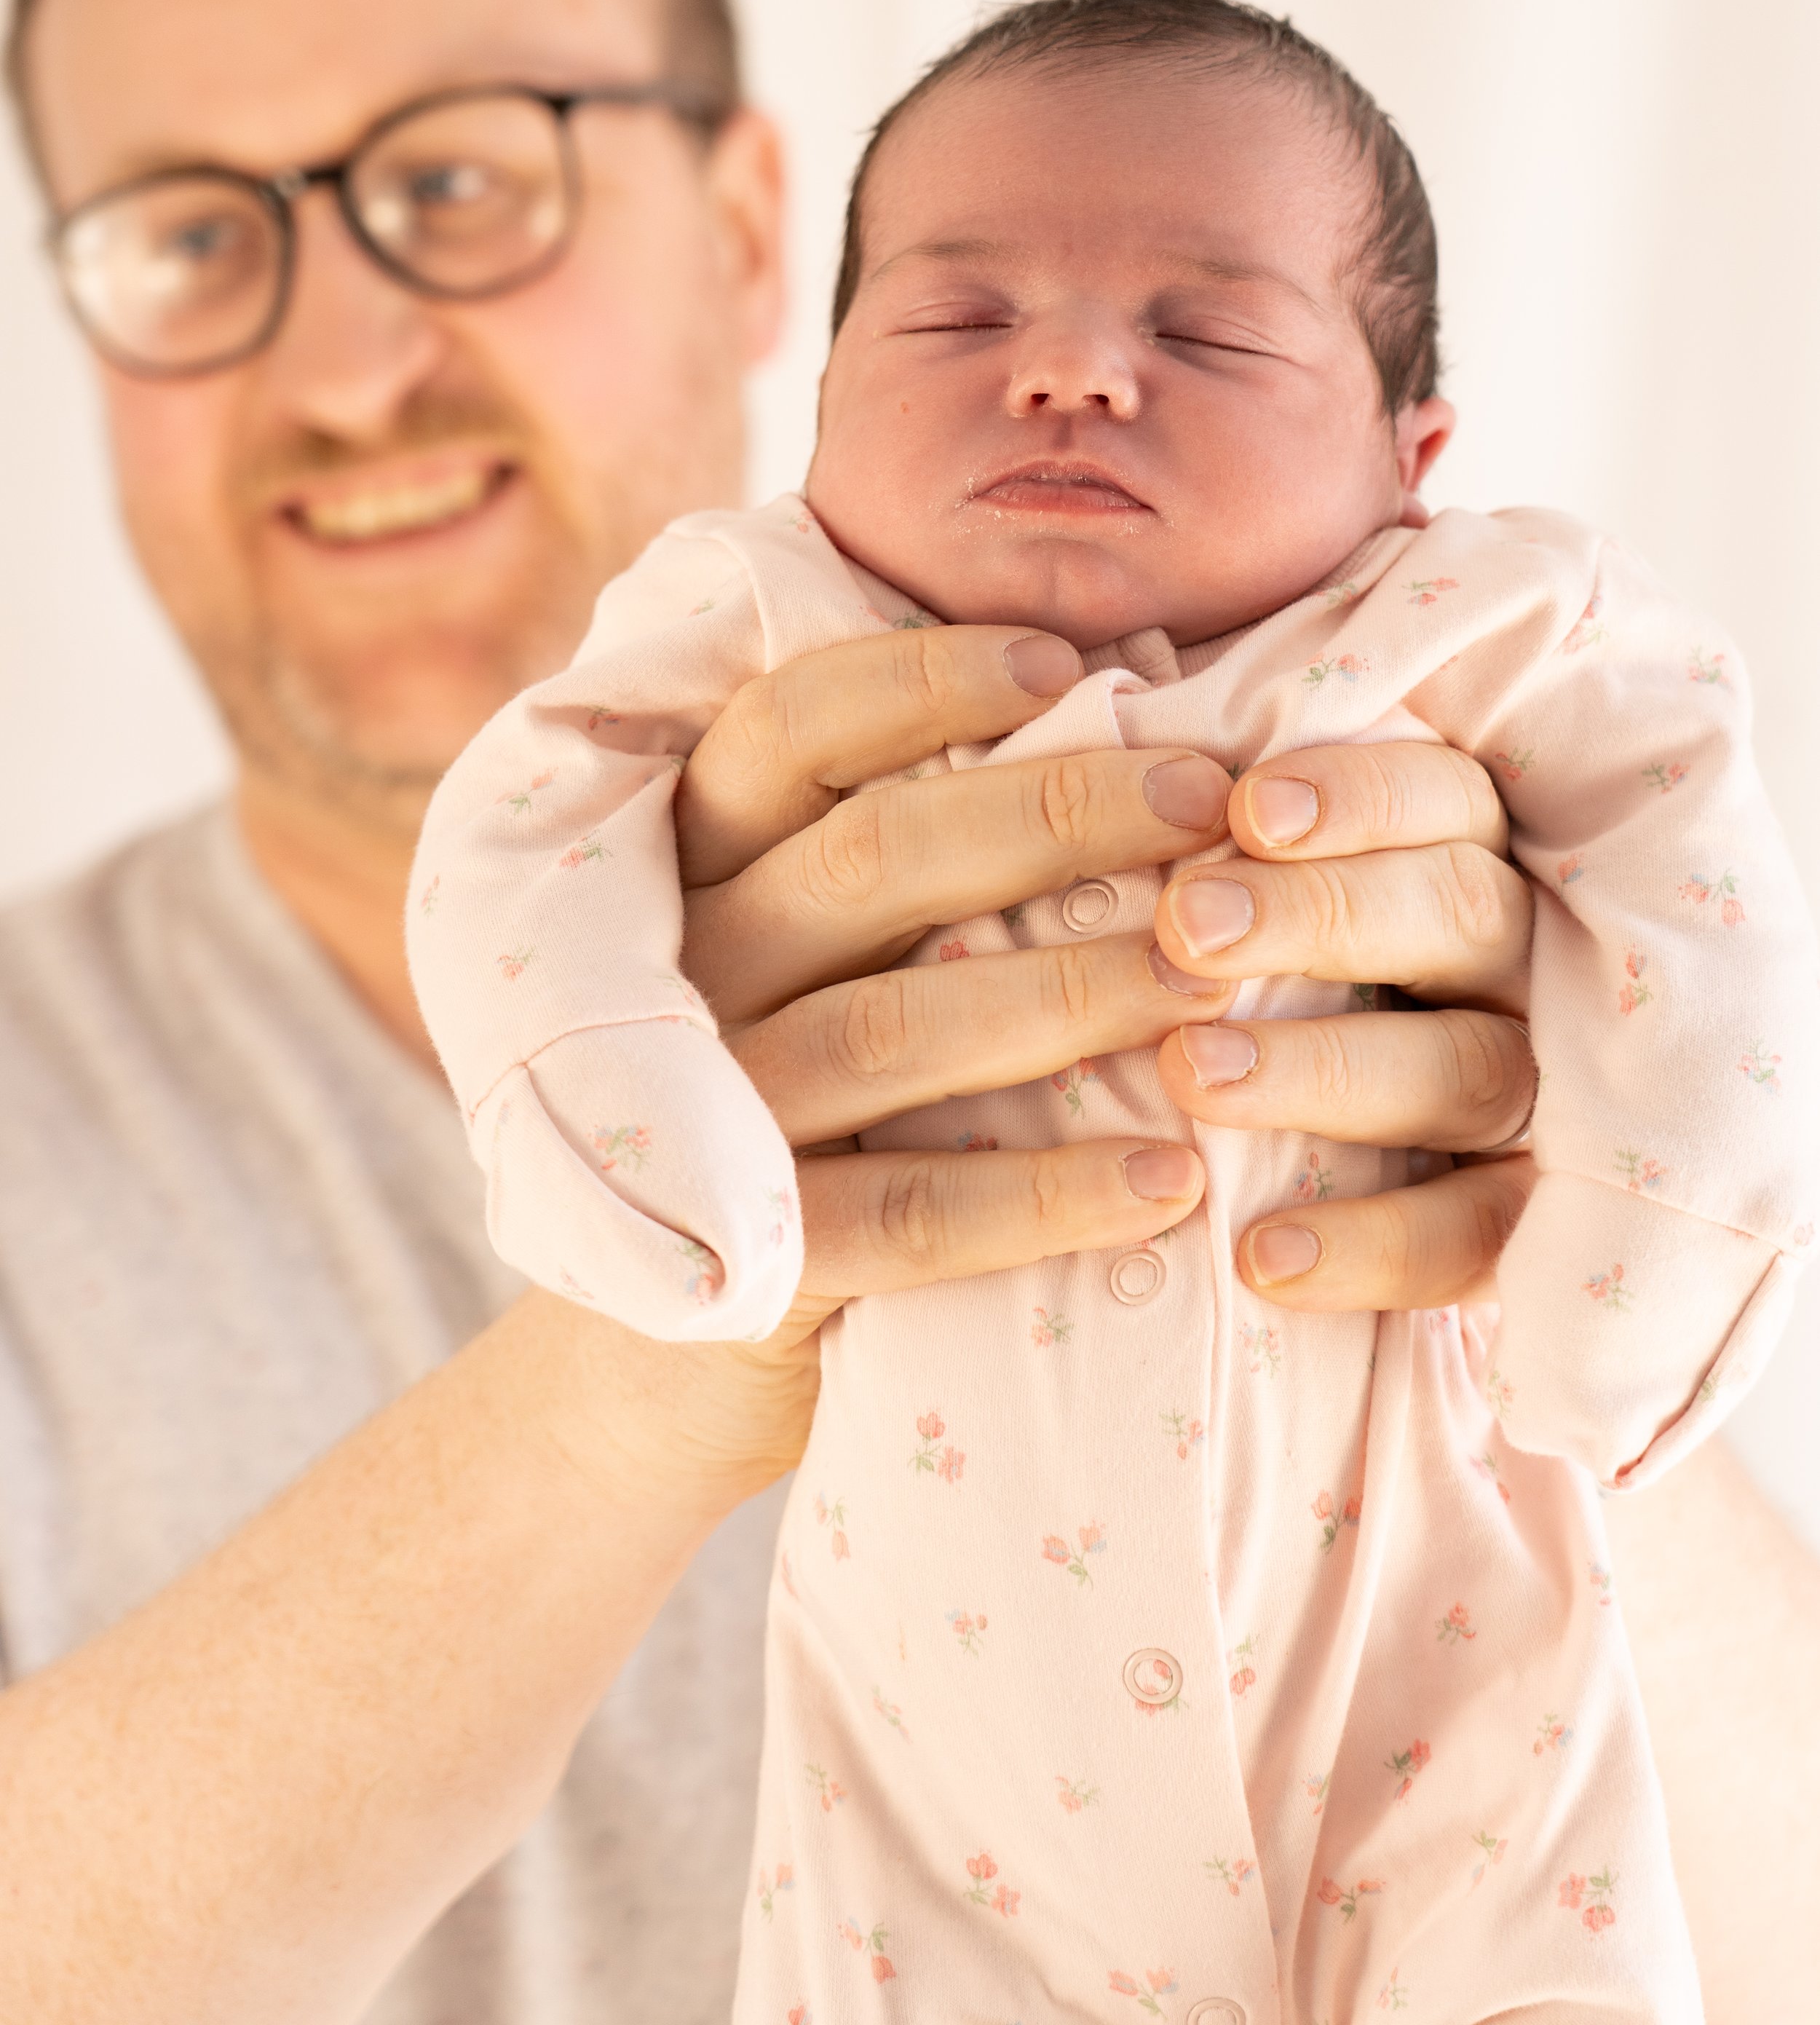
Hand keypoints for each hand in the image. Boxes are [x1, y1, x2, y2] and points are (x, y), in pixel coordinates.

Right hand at [672, 633, 1536, 1444]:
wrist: (663, 1361)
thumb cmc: (802, 1101)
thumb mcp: (817, 955)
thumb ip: (908, 846)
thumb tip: (1116, 702)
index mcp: (697, 866)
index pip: (788, 729)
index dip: (923, 682)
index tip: (1070, 663)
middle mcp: (690, 971)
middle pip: (867, 859)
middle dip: (1052, 815)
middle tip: (1209, 800)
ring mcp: (710, 1118)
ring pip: (892, 1028)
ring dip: (1069, 994)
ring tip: (1218, 979)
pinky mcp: (753, 1264)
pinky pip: (908, 1216)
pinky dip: (1044, 1197)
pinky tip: (1174, 1182)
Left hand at [1152, 742, 1535, 1309]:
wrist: (1302, 1172)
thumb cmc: (1237, 976)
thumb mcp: (1238, 885)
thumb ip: (1213, 832)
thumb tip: (1116, 748)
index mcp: (1465, 854)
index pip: (1447, 797)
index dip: (1357, 797)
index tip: (1245, 808)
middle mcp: (1522, 965)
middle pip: (1460, 913)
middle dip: (1321, 915)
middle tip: (1184, 930)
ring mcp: (1540, 1093)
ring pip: (1469, 1069)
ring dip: (1326, 1070)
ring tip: (1190, 1076)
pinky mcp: (1523, 1217)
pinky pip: (1477, 1236)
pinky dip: (1375, 1248)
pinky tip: (1261, 1255)